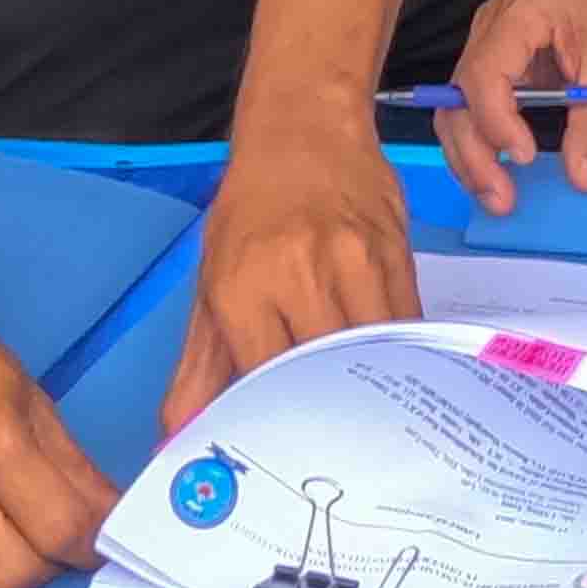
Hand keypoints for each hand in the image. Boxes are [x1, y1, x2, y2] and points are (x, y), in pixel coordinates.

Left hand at [168, 114, 421, 429]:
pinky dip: (399, 358)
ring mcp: (355, 263)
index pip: (264, 384)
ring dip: (373, 392)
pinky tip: (395, 379)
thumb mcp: (211, 282)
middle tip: (332, 458)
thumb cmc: (251, 211)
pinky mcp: (398, 254)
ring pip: (374, 356)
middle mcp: (298, 275)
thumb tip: (181, 437)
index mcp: (241, 288)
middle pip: (323, 376)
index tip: (284, 460)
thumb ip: (199, 368)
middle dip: (329, 422)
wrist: (304, 126)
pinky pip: (405, 327)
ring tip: (369, 429)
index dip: (277, 430)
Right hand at [442, 0, 586, 206]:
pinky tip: (500, 172)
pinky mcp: (497, 65)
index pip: (483, 76)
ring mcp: (487, 48)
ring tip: (498, 197)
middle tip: (502, 200)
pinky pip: (476, 108)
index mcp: (517, 17)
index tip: (527, 157)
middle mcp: (488, 32)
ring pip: (457, 110)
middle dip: (473, 155)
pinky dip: (483, 142)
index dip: (496, 123)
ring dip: (471, 157)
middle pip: (457, 100)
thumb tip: (582, 179)